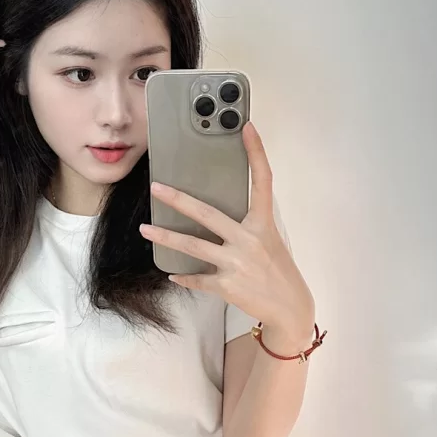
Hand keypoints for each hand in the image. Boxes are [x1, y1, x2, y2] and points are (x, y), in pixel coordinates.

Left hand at [139, 120, 314, 336]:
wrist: (289, 308)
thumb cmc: (279, 272)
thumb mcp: (270, 241)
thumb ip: (248, 225)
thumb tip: (218, 215)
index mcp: (263, 224)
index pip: (262, 181)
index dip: (256, 152)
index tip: (247, 128)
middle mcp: (249, 240)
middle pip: (207, 214)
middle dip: (178, 200)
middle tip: (156, 187)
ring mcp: (236, 263)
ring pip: (193, 247)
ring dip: (166, 238)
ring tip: (146, 229)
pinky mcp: (227, 286)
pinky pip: (198, 279)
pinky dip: (184, 277)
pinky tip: (173, 275)